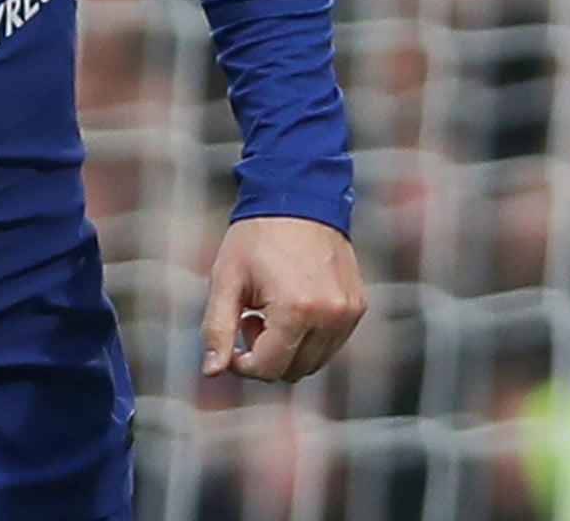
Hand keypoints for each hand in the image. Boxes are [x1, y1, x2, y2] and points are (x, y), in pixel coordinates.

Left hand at [201, 216, 365, 382]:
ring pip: (314, 361)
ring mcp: (349, 313)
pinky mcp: (358, 307)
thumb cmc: (255, 238)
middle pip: (293, 371)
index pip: (270, 368)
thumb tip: (211, 373)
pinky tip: (292, 303)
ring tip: (269, 309)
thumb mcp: (226, 279)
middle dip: (265, 353)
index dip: (244, 363)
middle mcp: (330, 316)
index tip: (231, 339)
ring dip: (288, 347)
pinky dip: (309, 336)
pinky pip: (331, 343)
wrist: (297, 197)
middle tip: (250, 316)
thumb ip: (217, 328)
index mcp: (296, 311)